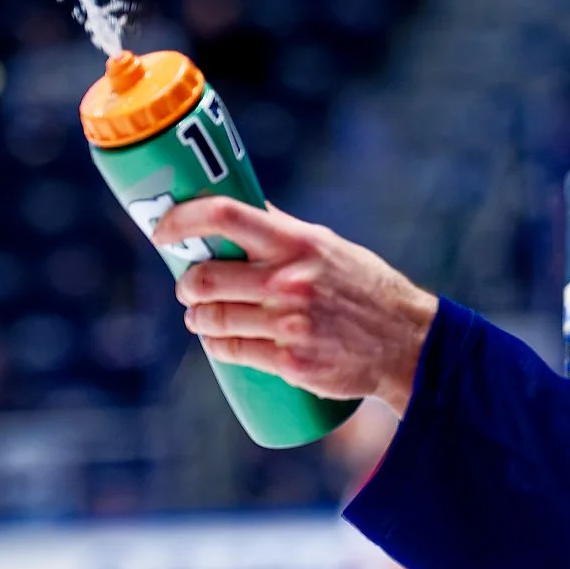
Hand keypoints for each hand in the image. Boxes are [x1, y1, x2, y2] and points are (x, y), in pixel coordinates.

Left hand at [151, 197, 437, 415]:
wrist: (407, 344)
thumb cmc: (366, 289)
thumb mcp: (330, 247)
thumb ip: (285, 230)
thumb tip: (240, 205)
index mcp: (298, 244)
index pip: (225, 216)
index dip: (183, 219)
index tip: (163, 229)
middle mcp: (290, 282)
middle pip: (205, 277)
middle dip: (186, 282)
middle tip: (188, 284)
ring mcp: (288, 325)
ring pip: (212, 319)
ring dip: (196, 317)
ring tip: (200, 316)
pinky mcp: (290, 363)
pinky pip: (231, 352)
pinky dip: (215, 346)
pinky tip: (216, 341)